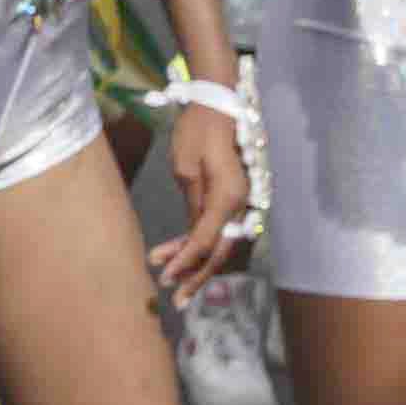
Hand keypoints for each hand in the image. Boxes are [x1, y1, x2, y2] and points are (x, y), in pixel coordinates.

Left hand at [149, 96, 256, 298]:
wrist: (216, 105)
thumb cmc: (197, 131)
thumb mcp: (186, 169)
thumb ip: (192, 206)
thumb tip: (193, 236)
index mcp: (229, 197)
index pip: (206, 240)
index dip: (185, 261)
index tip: (164, 276)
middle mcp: (241, 205)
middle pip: (219, 250)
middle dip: (197, 276)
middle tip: (176, 299)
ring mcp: (240, 203)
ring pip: (218, 243)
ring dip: (194, 261)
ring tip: (169, 279)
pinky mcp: (231, 200)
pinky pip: (216, 228)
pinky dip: (197, 242)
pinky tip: (175, 253)